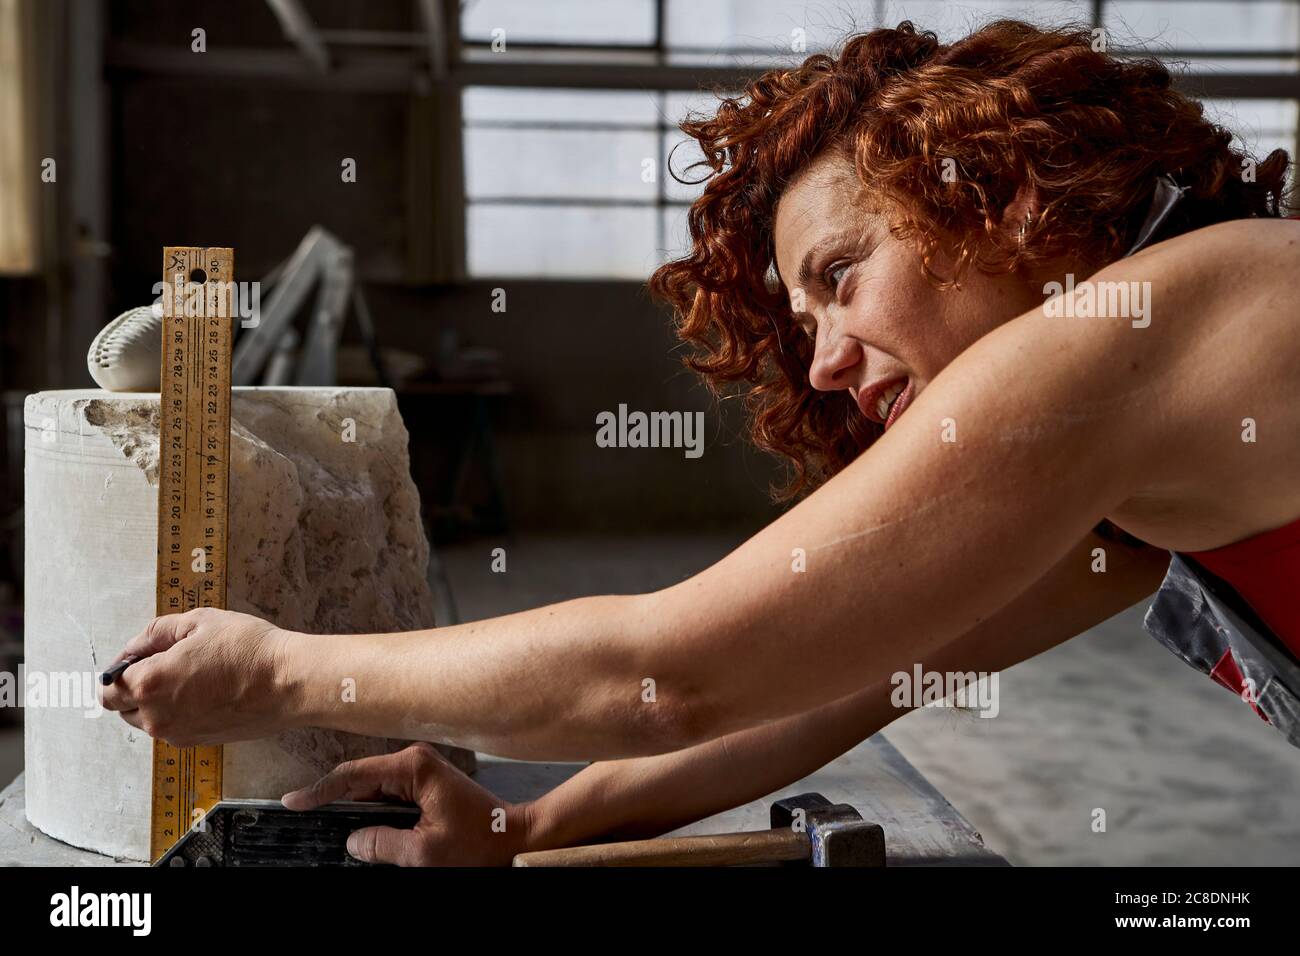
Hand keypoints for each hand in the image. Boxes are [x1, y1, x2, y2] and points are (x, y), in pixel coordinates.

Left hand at [100, 607, 292, 744]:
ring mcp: (177, 733)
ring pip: (147, 721)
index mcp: (149, 683)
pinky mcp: (198, 742)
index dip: (120, 668)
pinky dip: (178, 713)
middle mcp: (156, 716)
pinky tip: (206, 692)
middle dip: (133, 688)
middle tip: (166, 665)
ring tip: (192, 678)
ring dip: (156, 702)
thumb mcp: (200, 621)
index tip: (141, 656)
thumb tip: (135, 647)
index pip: (108, 686)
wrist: (288, 682)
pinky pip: (173, 728)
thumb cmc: (248, 648)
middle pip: (121, 709)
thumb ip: (156, 632)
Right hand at [282, 743, 531, 865]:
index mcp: (414, 767)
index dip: (319, 789)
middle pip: (360, 779)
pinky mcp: (425, 785)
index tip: (293, 801)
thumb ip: (381, 844)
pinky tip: (361, 828)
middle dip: (333, 798)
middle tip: (304, 816)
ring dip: (354, 808)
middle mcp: (416, 762)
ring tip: (327, 822)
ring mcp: (421, 772)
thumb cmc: (480, 840)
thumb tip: (352, 842)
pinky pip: (388, 796)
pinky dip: (372, 812)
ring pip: (372, 789)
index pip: (354, 775)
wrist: (513, 835)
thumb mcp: (424, 852)